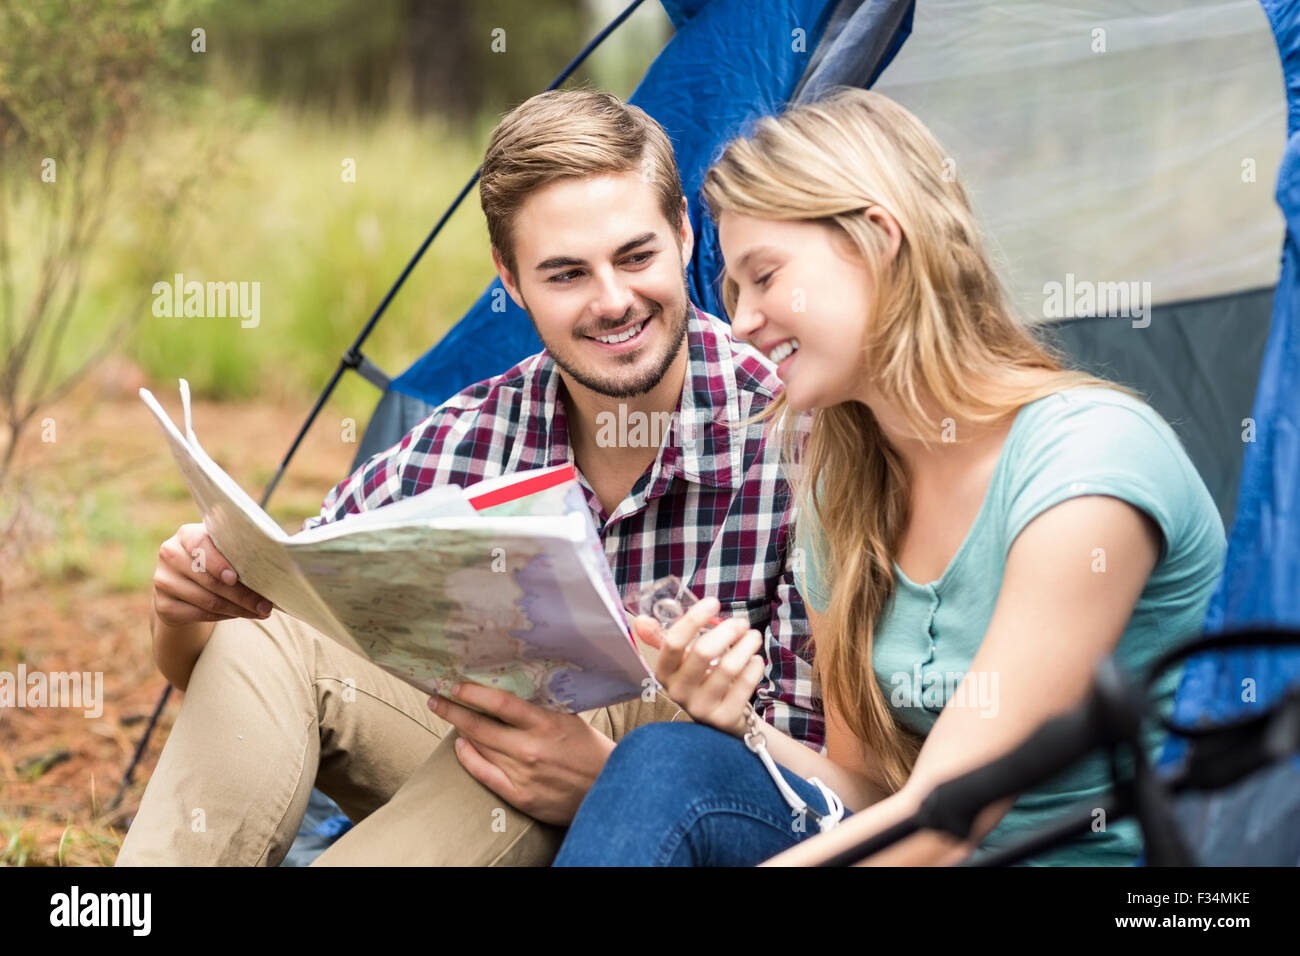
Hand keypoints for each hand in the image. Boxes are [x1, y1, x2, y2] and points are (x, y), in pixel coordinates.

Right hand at [152, 522, 272, 625]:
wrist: (187, 581)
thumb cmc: (217, 559)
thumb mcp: (226, 549)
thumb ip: (242, 551)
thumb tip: (278, 565)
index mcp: (187, 534)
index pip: (200, 545)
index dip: (218, 563)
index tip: (235, 577)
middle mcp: (170, 554)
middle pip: (208, 580)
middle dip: (242, 595)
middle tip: (266, 606)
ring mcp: (162, 580)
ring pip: (206, 600)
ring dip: (237, 609)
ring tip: (260, 612)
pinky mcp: (163, 605)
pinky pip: (198, 615)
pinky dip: (223, 617)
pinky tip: (239, 614)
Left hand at [428, 682, 615, 824]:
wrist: (608, 790)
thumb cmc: (590, 751)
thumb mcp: (570, 719)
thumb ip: (542, 706)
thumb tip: (512, 686)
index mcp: (546, 724)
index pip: (500, 702)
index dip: (473, 692)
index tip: (456, 685)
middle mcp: (530, 748)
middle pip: (480, 725)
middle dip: (453, 710)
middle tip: (436, 698)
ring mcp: (523, 774)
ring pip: (480, 747)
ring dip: (460, 730)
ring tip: (448, 717)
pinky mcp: (520, 795)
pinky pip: (484, 774)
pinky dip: (468, 758)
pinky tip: (461, 746)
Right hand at [634, 595, 764, 737]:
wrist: (720, 718)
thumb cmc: (700, 678)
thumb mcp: (680, 661)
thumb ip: (663, 638)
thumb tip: (641, 620)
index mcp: (664, 673)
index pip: (673, 642)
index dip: (694, 619)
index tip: (713, 603)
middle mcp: (678, 692)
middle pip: (703, 651)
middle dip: (728, 630)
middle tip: (741, 623)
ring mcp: (701, 708)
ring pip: (729, 667)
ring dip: (746, 645)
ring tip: (753, 637)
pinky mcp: (724, 718)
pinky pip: (745, 684)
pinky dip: (754, 666)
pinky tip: (755, 659)